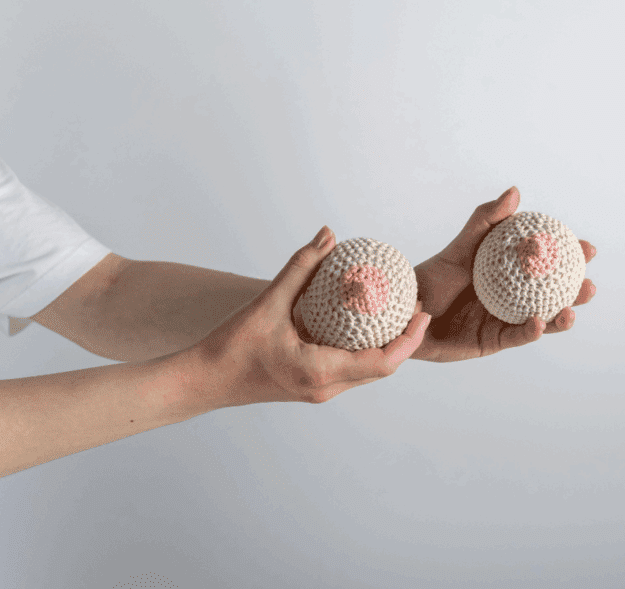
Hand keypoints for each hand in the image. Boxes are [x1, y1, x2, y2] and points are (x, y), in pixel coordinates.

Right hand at [188, 227, 431, 406]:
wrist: (201, 382)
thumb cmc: (229, 346)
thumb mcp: (266, 302)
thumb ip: (300, 267)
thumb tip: (328, 234)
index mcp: (321, 373)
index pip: (383, 363)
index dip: (410, 339)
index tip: (422, 312)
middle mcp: (325, 388)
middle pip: (382, 369)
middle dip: (404, 340)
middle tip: (414, 305)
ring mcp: (318, 392)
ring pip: (365, 372)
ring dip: (386, 346)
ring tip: (395, 312)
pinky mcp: (310, 387)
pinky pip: (348, 369)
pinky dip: (362, 349)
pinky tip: (361, 323)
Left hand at [410, 186, 596, 362]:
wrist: (406, 308)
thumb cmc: (434, 275)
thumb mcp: (462, 246)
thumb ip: (486, 220)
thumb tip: (515, 192)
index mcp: (511, 274)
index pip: (548, 266)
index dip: (572, 258)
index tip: (587, 249)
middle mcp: (512, 298)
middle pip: (553, 295)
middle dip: (577, 292)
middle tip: (589, 285)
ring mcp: (505, 321)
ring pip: (542, 320)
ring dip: (561, 317)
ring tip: (572, 310)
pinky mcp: (492, 341)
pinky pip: (516, 337)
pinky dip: (530, 332)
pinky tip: (539, 323)